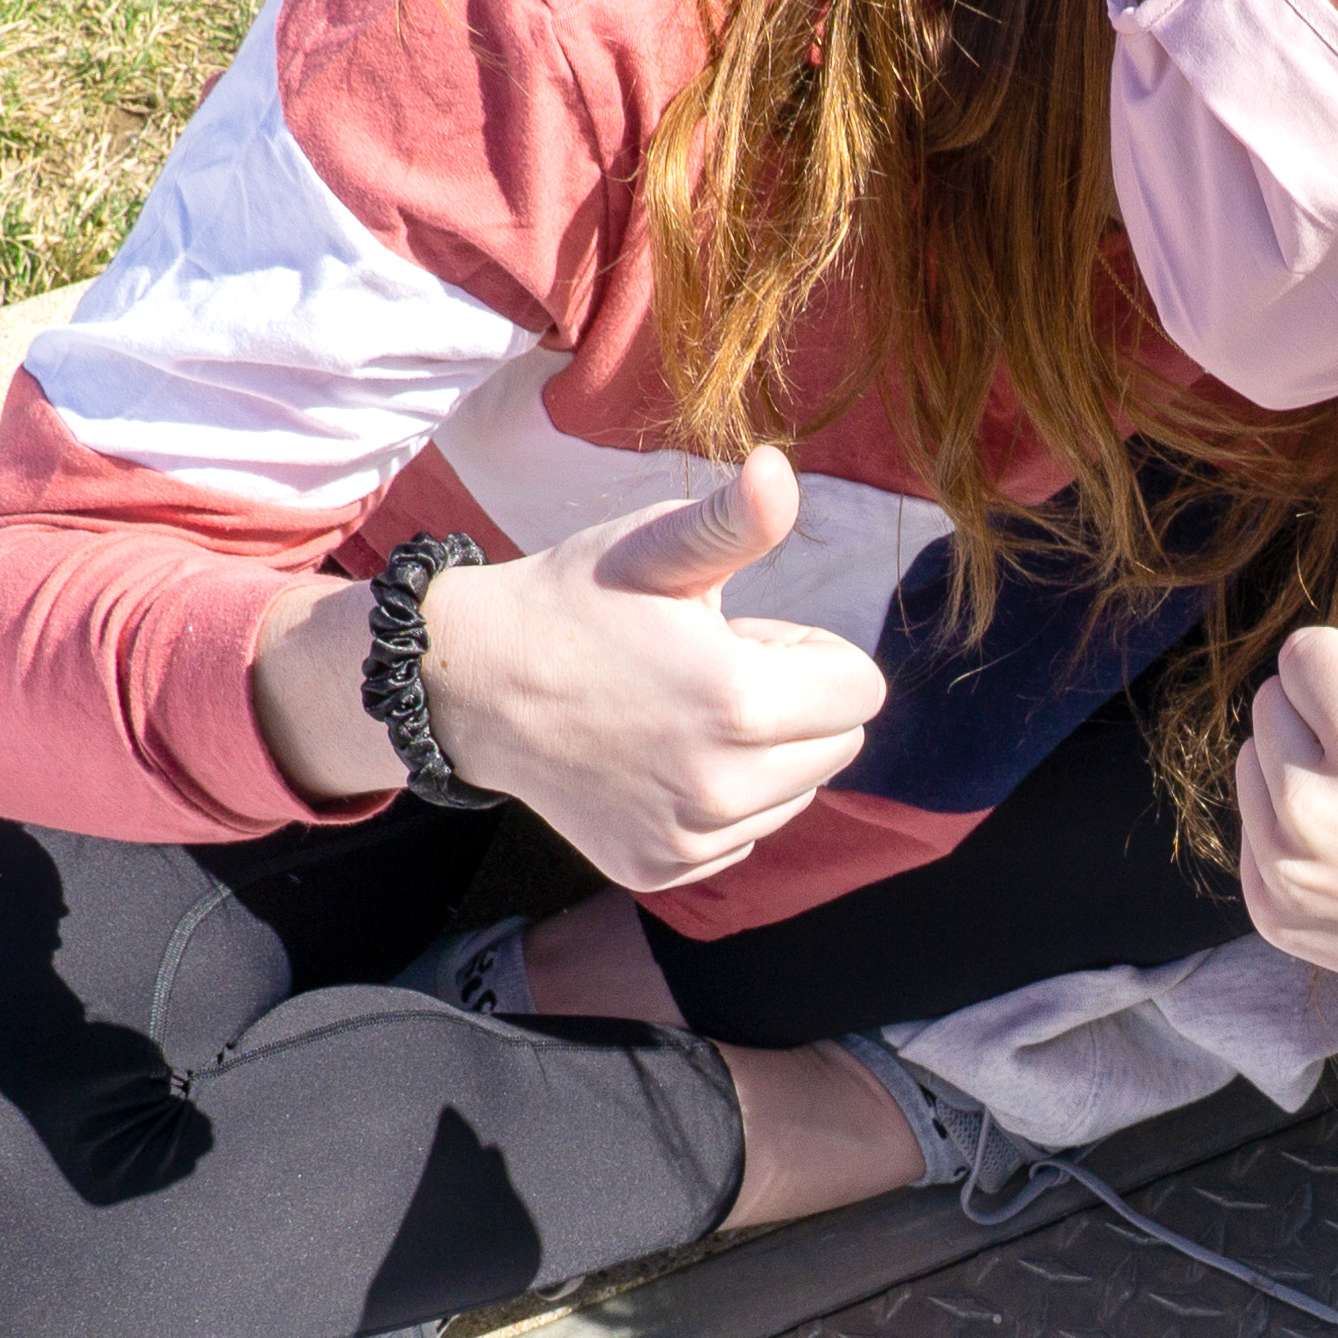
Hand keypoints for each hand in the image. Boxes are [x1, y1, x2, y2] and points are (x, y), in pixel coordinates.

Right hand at [417, 448, 892, 891]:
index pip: (862, 690)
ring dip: (763, 758)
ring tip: (680, 714)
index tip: (741, 637)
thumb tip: (779, 469)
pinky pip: (742, 837)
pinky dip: (719, 802)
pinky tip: (657, 761)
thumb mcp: (656, 547)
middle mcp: (722, 789)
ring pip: (796, 796)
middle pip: (839, 747)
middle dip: (794, 705)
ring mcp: (688, 840)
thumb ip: (734, 520)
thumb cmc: (577, 601)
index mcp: (741, 704)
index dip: (808, 653)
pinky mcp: (659, 868)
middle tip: (708, 672)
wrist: (474, 681)